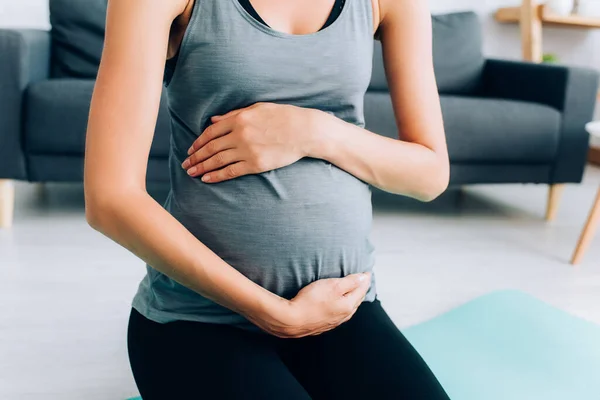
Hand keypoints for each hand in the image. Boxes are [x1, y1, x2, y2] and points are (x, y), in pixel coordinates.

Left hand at [181, 102, 317, 182]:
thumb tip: (213, 120)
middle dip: (196, 157)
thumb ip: (233, 114)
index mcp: (239, 119)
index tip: (191, 150)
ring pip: (217, 160)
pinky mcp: (256, 164)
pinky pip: (231, 171)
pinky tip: (206, 179)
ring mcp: (247, 150)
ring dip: (201, 167)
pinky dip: (216, 176)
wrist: (305, 131)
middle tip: (185, 164)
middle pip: (211, 148)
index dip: (198, 142)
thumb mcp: (257, 109)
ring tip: (190, 172)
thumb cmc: (283, 117)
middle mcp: (240, 135)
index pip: (211, 132)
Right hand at [247, 272, 371, 338]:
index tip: (367, 272)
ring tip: (352, 291)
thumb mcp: (332, 286)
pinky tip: (336, 304)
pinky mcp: (323, 325)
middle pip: (356, 300)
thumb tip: (364, 278)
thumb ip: (350, 282)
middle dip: (360, 289)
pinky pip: (338, 314)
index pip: (361, 290)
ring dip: (351, 299)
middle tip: (362, 280)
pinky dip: (341, 306)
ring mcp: (333, 322)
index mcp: (348, 306)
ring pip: (347, 308)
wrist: (291, 320)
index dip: (364, 280)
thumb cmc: (311, 300)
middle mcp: (343, 316)